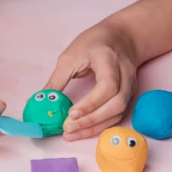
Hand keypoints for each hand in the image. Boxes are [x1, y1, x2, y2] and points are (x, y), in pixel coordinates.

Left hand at [45, 19, 137, 140]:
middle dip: (92, 119)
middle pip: (116, 103)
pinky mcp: (129, 95)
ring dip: (95, 126)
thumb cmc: (93, 43)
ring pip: (118, 112)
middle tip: (68, 128)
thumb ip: (58, 79)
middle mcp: (124, 73)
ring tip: (71, 133)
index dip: (91, 102)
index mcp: (108, 58)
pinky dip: (100, 125)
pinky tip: (83, 130)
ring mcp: (130, 85)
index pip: (108, 84)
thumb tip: (41, 101)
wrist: (121, 37)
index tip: (71, 114)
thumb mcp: (70, 55)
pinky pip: (116, 115)